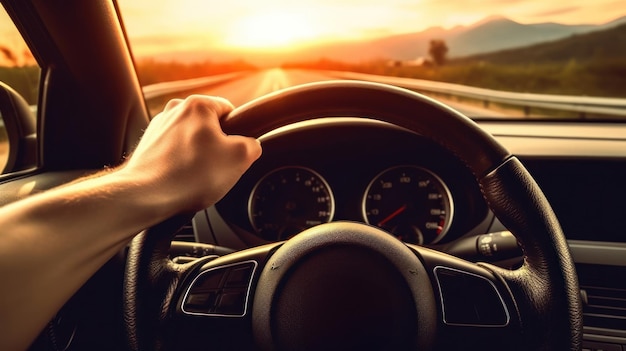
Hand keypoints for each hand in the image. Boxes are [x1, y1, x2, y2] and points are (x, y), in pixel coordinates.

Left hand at [121, 95, 261, 212]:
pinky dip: (181, 167)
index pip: (231, 112)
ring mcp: (158, 128)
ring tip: (197, 178)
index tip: (235, 153)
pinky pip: (174, 155)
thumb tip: (250, 146)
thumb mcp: (239, 158)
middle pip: (211, 129)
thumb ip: (253, 145)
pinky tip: (181, 182)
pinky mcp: (148, 147)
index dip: (239, 135)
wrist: (145, 196)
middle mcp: (174, 110)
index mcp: (198, 105)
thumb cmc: (189, 176)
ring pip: (192, 143)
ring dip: (198, 159)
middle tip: (218, 169)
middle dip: (217, 149)